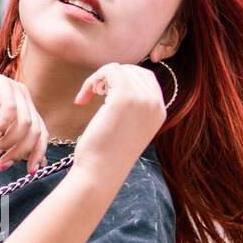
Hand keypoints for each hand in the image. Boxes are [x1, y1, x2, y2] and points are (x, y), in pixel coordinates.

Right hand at [0, 66, 50, 172]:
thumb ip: (16, 147)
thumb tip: (39, 164)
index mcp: (26, 109)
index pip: (41, 133)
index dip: (38, 153)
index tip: (29, 172)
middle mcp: (24, 97)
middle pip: (35, 130)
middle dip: (20, 152)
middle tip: (2, 165)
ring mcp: (13, 88)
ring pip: (25, 122)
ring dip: (9, 143)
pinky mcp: (0, 83)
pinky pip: (10, 109)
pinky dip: (3, 127)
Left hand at [70, 63, 167, 178]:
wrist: (100, 173)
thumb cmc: (107, 153)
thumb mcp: (127, 127)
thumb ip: (131, 105)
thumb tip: (115, 78)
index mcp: (160, 111)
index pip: (145, 78)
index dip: (122, 80)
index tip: (103, 94)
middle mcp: (156, 103)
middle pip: (133, 70)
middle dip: (109, 78)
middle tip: (92, 95)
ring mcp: (143, 99)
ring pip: (119, 69)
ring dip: (98, 79)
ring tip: (87, 97)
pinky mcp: (125, 97)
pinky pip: (109, 71)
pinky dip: (92, 80)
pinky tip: (82, 99)